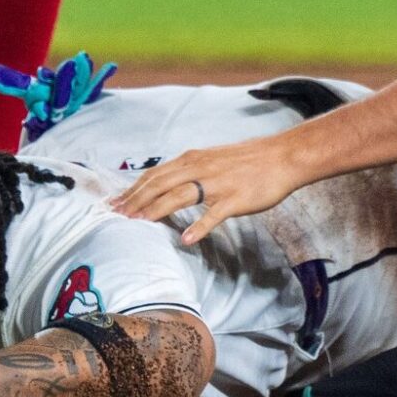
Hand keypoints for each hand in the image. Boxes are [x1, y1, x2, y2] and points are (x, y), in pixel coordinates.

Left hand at [109, 131, 313, 243]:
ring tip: (139, 223)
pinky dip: (199, 227)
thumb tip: (166, 184)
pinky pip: (214, 214)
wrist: (281, 157)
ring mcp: (217, 183)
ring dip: (156, 209)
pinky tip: (187, 240)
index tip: (115, 203)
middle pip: (159, 184)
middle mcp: (199, 168)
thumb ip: (189, 171)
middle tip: (116, 216)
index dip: (133, 189)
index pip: (154, 174)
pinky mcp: (235, 199)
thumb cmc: (247, 161)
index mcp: (192, 159)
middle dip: (136, 200)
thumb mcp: (211, 159)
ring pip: (179, 196)